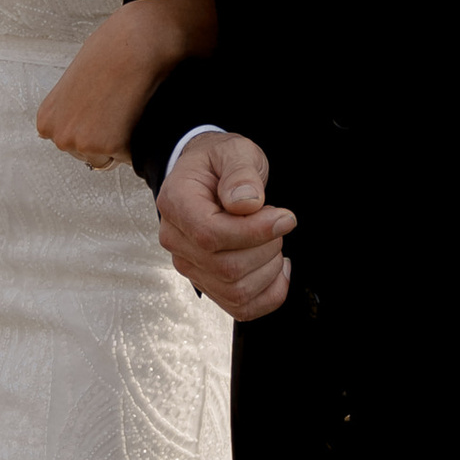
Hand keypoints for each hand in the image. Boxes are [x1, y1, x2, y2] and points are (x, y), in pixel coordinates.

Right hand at [155, 131, 294, 319]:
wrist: (210, 176)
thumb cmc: (220, 162)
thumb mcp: (235, 151)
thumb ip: (240, 173)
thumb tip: (246, 204)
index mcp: (176, 203)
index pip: (210, 235)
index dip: (254, 232)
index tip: (284, 217)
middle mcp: (176, 240)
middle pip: (226, 267)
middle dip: (266, 247)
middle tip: (277, 221)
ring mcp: (190, 266)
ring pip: (236, 290)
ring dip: (269, 268)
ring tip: (273, 239)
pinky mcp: (208, 283)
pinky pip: (241, 308)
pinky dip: (270, 295)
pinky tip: (279, 268)